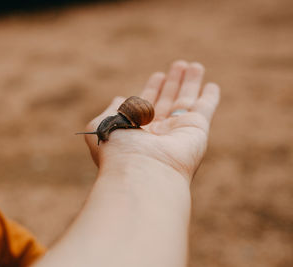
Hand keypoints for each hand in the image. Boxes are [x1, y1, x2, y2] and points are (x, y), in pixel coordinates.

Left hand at [84, 61, 219, 181]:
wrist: (141, 172)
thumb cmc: (118, 152)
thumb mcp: (102, 126)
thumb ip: (109, 111)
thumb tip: (119, 99)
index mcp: (137, 130)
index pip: (146, 104)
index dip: (152, 89)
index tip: (157, 76)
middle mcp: (158, 132)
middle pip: (168, 100)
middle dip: (172, 83)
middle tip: (178, 65)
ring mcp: (178, 130)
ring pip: (186, 101)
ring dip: (190, 82)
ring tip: (193, 65)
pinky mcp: (197, 129)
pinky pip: (205, 108)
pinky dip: (209, 97)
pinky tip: (212, 86)